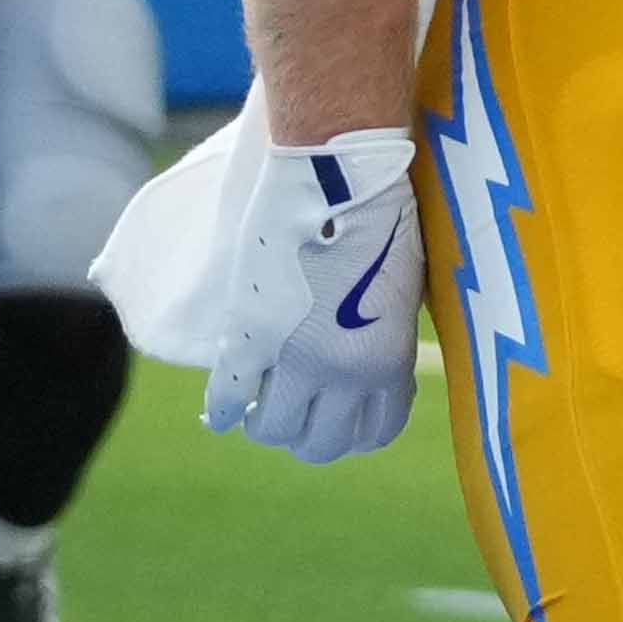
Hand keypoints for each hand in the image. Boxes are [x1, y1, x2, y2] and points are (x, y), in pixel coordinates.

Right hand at [200, 134, 431, 460]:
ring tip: (259, 411)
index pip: (376, 431)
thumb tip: (364, 361)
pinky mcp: (249, 334)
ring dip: (266, 425)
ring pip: (274, 429)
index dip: (356, 432)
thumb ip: (383, 336)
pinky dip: (222, 411)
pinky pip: (229, 395)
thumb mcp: (402, 292)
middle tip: (296, 416)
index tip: (341, 421)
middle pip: (322, 443)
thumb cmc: (383, 220)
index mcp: (389, 361)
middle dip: (309, 436)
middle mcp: (344, 372)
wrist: (338, 178)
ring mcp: (293, 357)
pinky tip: (220, 415)